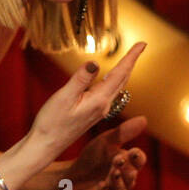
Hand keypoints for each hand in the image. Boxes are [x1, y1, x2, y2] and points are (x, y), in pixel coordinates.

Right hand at [28, 42, 146, 157]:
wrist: (45, 146)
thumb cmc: (51, 123)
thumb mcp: (64, 98)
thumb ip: (80, 80)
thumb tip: (95, 63)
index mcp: (99, 100)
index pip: (120, 73)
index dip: (131, 57)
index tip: (142, 44)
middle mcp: (104, 106)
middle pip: (123, 79)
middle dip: (131, 61)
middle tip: (140, 46)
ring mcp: (100, 110)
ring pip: (117, 86)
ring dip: (124, 70)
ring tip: (130, 57)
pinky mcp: (93, 113)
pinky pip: (109, 92)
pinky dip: (114, 80)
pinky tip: (111, 77)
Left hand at [60, 116, 148, 189]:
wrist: (70, 175)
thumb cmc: (92, 157)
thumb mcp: (106, 141)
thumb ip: (123, 132)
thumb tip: (144, 119)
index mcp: (128, 164)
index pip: (139, 161)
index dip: (137, 157)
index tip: (132, 151)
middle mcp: (124, 180)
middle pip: (131, 176)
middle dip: (126, 169)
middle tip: (119, 160)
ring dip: (117, 181)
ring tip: (113, 173)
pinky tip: (101, 185)